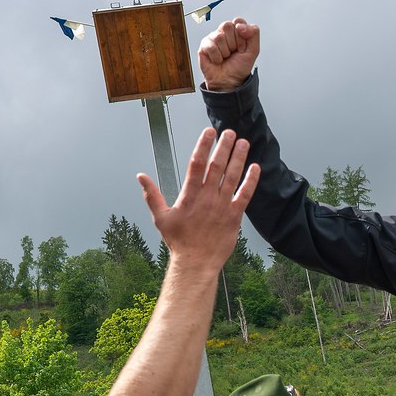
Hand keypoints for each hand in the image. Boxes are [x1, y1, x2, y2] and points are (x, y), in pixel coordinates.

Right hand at [139, 126, 258, 270]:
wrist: (196, 263)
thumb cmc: (179, 241)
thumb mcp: (161, 217)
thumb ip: (151, 195)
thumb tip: (140, 176)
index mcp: (189, 196)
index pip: (196, 164)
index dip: (203, 145)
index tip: (209, 132)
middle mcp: (207, 198)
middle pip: (217, 166)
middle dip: (223, 147)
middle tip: (229, 132)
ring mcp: (222, 206)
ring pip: (232, 177)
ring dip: (238, 158)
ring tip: (243, 142)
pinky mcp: (234, 217)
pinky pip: (245, 195)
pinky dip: (251, 181)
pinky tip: (255, 167)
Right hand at [198, 17, 259, 91]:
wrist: (229, 82)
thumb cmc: (239, 67)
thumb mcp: (253, 51)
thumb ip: (253, 34)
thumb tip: (240, 25)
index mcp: (236, 31)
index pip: (238, 21)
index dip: (241, 35)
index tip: (242, 47)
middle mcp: (224, 33)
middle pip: (227, 25)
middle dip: (233, 43)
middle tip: (233, 52)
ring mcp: (213, 38)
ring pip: (219, 36)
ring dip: (225, 51)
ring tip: (225, 57)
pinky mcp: (204, 46)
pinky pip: (210, 46)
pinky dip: (216, 57)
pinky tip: (217, 60)